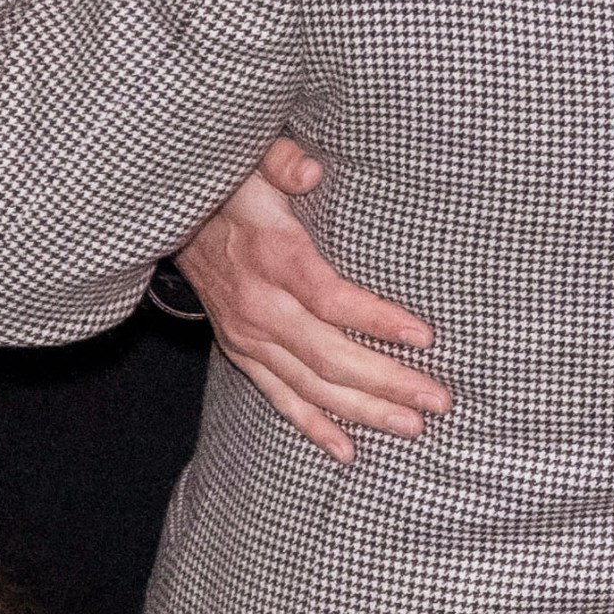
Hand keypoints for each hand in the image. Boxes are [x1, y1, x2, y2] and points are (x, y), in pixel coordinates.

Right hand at [177, 142, 445, 460]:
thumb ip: (282, 163)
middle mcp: (260, 307)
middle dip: (387, 382)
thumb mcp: (252, 162)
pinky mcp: (243, 354)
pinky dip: (314, 426)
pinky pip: (281, 398)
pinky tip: (348, 450)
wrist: (175, 222)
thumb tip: (309, 169)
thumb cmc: (233, 189)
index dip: (377, 320)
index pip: (329, 298)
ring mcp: (250, 337)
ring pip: (311, 386)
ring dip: (363, 410)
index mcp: (272, 259)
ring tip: (412, 427)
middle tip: (438, 400)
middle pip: (329, 355)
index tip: (425, 336)